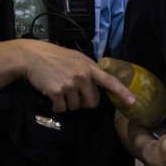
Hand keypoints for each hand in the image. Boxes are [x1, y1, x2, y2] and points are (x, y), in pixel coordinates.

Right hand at [18, 40, 134, 111]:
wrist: (33, 56)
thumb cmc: (55, 56)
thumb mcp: (77, 58)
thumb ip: (89, 70)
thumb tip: (99, 84)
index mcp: (90, 67)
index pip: (110, 81)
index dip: (122, 93)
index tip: (133, 102)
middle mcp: (82, 76)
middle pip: (92, 102)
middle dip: (83, 101)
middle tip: (73, 92)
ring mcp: (70, 84)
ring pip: (76, 107)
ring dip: (68, 103)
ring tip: (60, 89)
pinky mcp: (57, 91)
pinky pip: (62, 109)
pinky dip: (57, 106)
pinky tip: (52, 95)